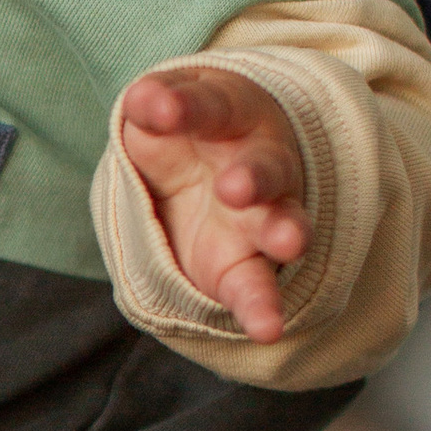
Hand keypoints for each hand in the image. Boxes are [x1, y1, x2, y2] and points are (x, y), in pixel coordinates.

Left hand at [116, 65, 309, 341]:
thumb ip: (155, 106)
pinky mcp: (246, 265)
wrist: (208, 165)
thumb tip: (142, 102)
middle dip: (254, 177)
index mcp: (234, 114)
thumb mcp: (166, 109)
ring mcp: (262, 216)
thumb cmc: (188, 130)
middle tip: (234, 188)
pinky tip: (268, 328)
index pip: (212, 106)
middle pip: (266, 168)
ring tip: (288, 245)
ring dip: (282, 232)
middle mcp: (261, 163)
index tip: (158, 110)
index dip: (185, 108)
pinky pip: (258, 287)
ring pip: (280, 223)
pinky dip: (263, 308)